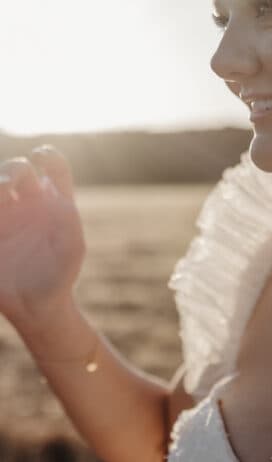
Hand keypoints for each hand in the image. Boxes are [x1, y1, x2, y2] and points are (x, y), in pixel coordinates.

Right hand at [0, 145, 86, 327]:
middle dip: (13, 170)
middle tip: (10, 184)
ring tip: (1, 193)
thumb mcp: (70, 246)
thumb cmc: (60, 272)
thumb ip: (66, 218)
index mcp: (51, 200)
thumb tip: (52, 190)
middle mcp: (24, 201)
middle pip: (16, 169)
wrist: (38, 303)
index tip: (41, 157)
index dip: (47, 154)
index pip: (51, 165)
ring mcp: (2, 215)